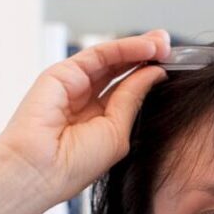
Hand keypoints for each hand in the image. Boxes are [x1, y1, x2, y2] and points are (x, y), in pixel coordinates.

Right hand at [0, 30, 170, 209]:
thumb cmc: (74, 165)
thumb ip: (131, 100)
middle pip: (120, 72)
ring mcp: (73, 86)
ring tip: (164, 43)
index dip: (148, 79)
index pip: (127, 93)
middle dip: (146, 58)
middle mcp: (85, 103)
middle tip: (172, 49)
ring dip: (139, 49)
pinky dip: (124, 48)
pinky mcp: (63, 73)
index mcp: (97, 124)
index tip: (174, 70)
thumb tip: (153, 73)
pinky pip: (99, 54)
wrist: (40, 170)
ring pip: (111, 60)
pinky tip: (147, 47)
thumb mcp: (116, 132)